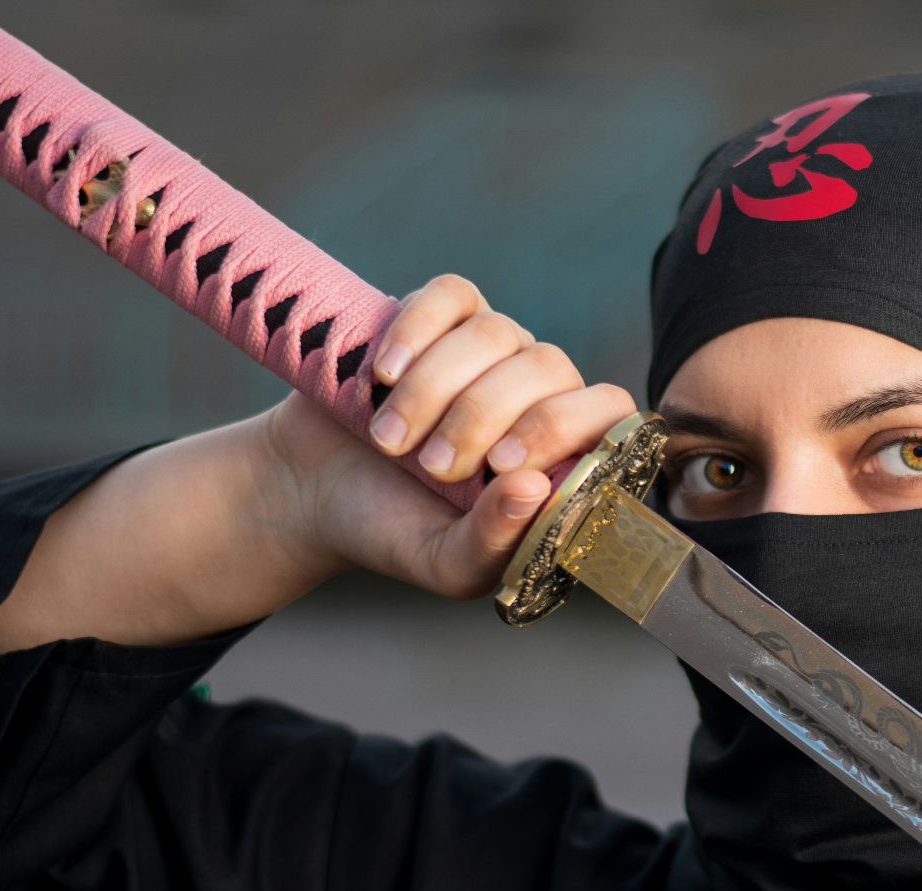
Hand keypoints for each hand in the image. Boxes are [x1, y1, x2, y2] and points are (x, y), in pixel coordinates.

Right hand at [254, 274, 635, 599]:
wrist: (311, 492)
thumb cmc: (395, 531)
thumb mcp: (446, 564)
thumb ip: (496, 542)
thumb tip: (537, 488)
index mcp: (561, 453)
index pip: (610, 413)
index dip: (565, 428)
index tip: (503, 467)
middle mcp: (538, 394)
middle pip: (548, 368)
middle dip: (482, 418)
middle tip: (432, 468)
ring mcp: (492, 350)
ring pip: (495, 334)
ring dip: (435, 391)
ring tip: (390, 441)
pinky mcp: (439, 318)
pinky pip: (451, 295)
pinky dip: (416, 331)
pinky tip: (383, 375)